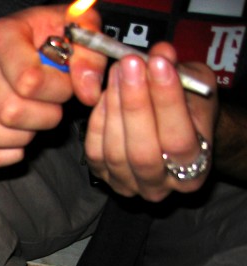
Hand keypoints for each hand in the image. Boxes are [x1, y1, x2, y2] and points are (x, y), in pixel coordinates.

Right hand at [0, 4, 105, 167]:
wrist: (16, 45)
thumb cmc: (48, 37)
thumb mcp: (76, 29)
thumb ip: (90, 54)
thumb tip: (88, 93)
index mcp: (0, 37)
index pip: (29, 80)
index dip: (59, 89)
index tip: (66, 81)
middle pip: (10, 111)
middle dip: (46, 115)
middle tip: (54, 102)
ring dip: (26, 135)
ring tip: (38, 117)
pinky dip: (11, 153)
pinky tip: (24, 135)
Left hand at [83, 43, 217, 200]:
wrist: (174, 132)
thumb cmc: (188, 110)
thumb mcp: (196, 87)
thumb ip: (183, 73)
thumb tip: (161, 53)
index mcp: (195, 169)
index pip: (178, 140)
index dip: (167, 101)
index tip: (158, 64)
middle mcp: (161, 186)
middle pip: (142, 151)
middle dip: (134, 103)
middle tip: (130, 64)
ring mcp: (129, 185)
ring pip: (115, 151)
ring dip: (114, 106)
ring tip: (118, 72)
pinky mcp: (103, 176)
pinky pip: (94, 149)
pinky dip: (98, 119)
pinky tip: (105, 94)